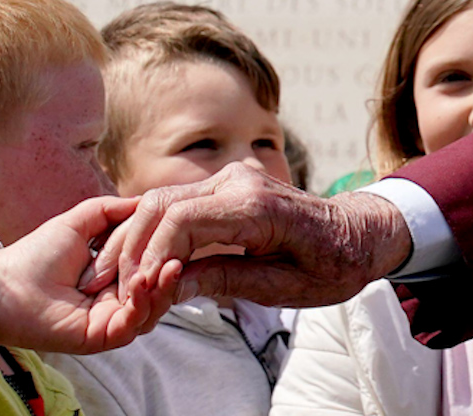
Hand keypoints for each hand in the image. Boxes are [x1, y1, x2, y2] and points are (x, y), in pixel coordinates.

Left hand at [0, 197, 180, 353]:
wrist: (2, 283)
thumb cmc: (36, 254)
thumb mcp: (81, 220)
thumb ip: (113, 209)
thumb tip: (146, 199)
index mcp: (116, 276)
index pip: (154, 265)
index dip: (169, 251)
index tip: (183, 233)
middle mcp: (118, 300)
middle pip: (160, 290)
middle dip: (174, 273)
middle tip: (182, 254)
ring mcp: (111, 321)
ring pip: (152, 310)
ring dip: (164, 289)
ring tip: (170, 266)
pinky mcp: (100, 337)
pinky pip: (131, 325)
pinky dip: (142, 304)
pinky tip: (143, 282)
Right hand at [92, 162, 409, 309]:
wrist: (359, 234)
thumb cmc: (332, 264)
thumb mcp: (283, 286)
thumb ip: (224, 281)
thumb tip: (166, 287)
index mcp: (257, 205)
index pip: (181, 221)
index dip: (152, 258)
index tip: (139, 294)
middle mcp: (239, 181)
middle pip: (160, 206)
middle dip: (130, 250)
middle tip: (112, 293)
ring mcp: (230, 179)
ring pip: (161, 203)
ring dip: (135, 241)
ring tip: (119, 283)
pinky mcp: (224, 187)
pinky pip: (177, 205)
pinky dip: (153, 234)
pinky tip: (142, 266)